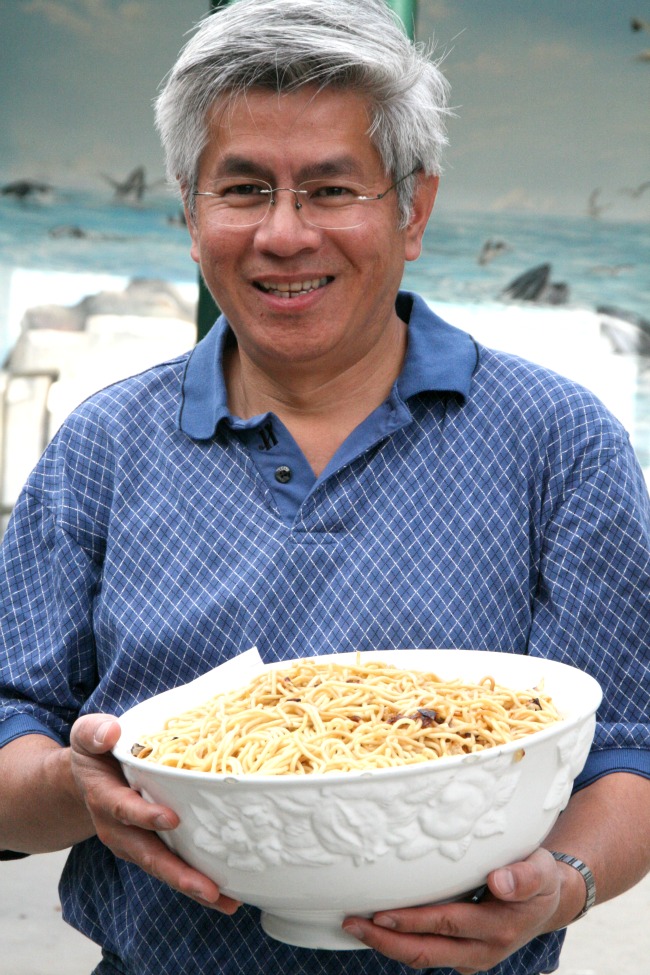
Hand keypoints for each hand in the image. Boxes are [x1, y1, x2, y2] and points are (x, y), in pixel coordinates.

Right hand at [69, 713, 240, 913]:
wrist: (88, 776)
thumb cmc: (95, 751)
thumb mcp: (87, 735)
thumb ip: (95, 732)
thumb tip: (111, 732)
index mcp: (104, 798)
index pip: (124, 808)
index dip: (145, 815)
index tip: (171, 818)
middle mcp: (119, 829)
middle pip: (149, 855)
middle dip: (178, 873)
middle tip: (209, 888)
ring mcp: (135, 842)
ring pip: (163, 868)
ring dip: (192, 886)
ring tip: (226, 900)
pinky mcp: (151, 847)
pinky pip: (172, 867)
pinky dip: (195, 883)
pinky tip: (225, 895)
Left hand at [342, 848, 564, 973]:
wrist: (550, 902)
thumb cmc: (539, 877)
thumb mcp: (541, 870)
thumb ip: (524, 876)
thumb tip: (499, 882)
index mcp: (498, 928)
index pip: (445, 925)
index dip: (411, 922)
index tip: (380, 913)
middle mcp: (483, 950)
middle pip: (426, 952)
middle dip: (385, 940)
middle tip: (351, 923)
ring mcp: (472, 958)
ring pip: (423, 958)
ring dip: (388, 945)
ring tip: (355, 926)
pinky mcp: (464, 956)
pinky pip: (428, 954)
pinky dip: (402, 943)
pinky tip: (380, 928)